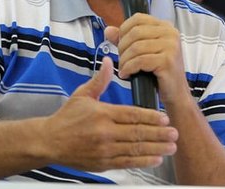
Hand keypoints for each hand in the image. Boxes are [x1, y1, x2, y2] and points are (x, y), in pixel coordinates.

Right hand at [42, 57, 177, 170]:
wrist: (49, 141)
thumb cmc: (67, 118)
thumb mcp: (82, 95)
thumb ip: (100, 79)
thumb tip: (110, 61)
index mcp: (102, 114)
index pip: (132, 115)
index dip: (151, 117)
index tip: (165, 118)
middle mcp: (105, 133)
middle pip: (137, 133)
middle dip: (159, 134)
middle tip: (175, 133)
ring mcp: (104, 150)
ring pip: (135, 149)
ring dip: (156, 149)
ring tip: (171, 147)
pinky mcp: (103, 163)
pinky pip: (127, 162)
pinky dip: (143, 161)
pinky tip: (156, 158)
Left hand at [106, 15, 190, 108]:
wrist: (175, 93)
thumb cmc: (159, 72)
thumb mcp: (142, 51)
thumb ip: (125, 39)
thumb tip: (108, 30)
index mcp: (165, 27)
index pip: (138, 19)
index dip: (123, 30)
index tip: (121, 44)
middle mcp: (170, 33)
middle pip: (135, 32)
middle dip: (122, 48)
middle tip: (122, 60)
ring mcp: (170, 46)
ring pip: (136, 47)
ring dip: (124, 60)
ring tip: (124, 69)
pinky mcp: (167, 60)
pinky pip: (140, 61)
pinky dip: (128, 68)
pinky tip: (127, 74)